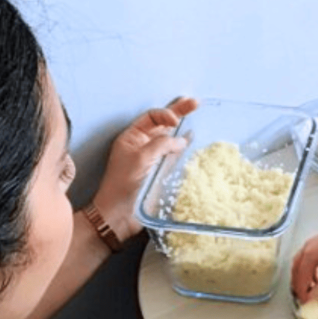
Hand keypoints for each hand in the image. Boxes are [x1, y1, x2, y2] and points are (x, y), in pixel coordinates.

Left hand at [91, 97, 198, 242]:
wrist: (119, 215)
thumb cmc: (123, 184)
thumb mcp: (141, 158)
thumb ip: (161, 145)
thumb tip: (182, 140)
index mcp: (132, 138)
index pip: (152, 118)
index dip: (165, 114)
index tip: (175, 120)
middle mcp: (143, 146)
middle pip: (163, 125)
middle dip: (179, 112)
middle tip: (196, 103)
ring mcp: (153, 160)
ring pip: (170, 139)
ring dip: (183, 128)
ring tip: (197, 116)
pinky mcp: (161, 173)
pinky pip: (174, 157)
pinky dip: (184, 149)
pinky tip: (193, 143)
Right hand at [290, 224, 317, 304]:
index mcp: (309, 256)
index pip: (300, 279)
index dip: (302, 292)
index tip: (306, 301)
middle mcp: (306, 249)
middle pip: (296, 270)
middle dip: (299, 284)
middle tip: (305, 295)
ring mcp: (311, 244)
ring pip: (300, 263)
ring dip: (304, 275)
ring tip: (314, 285)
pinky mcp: (317, 242)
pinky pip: (307, 257)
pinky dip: (310, 268)